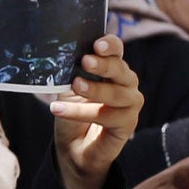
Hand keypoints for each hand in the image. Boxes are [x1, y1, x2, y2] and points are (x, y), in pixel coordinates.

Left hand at [51, 35, 142, 188]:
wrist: (73, 145)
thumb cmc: (73, 109)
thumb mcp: (67, 86)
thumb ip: (69, 71)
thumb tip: (60, 56)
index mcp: (112, 69)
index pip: (116, 51)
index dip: (110, 45)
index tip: (97, 44)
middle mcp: (126, 84)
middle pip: (121, 70)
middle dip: (104, 65)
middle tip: (85, 61)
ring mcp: (130, 105)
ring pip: (117, 94)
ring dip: (94, 89)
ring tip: (74, 86)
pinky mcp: (127, 125)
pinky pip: (107, 116)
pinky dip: (80, 112)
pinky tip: (58, 110)